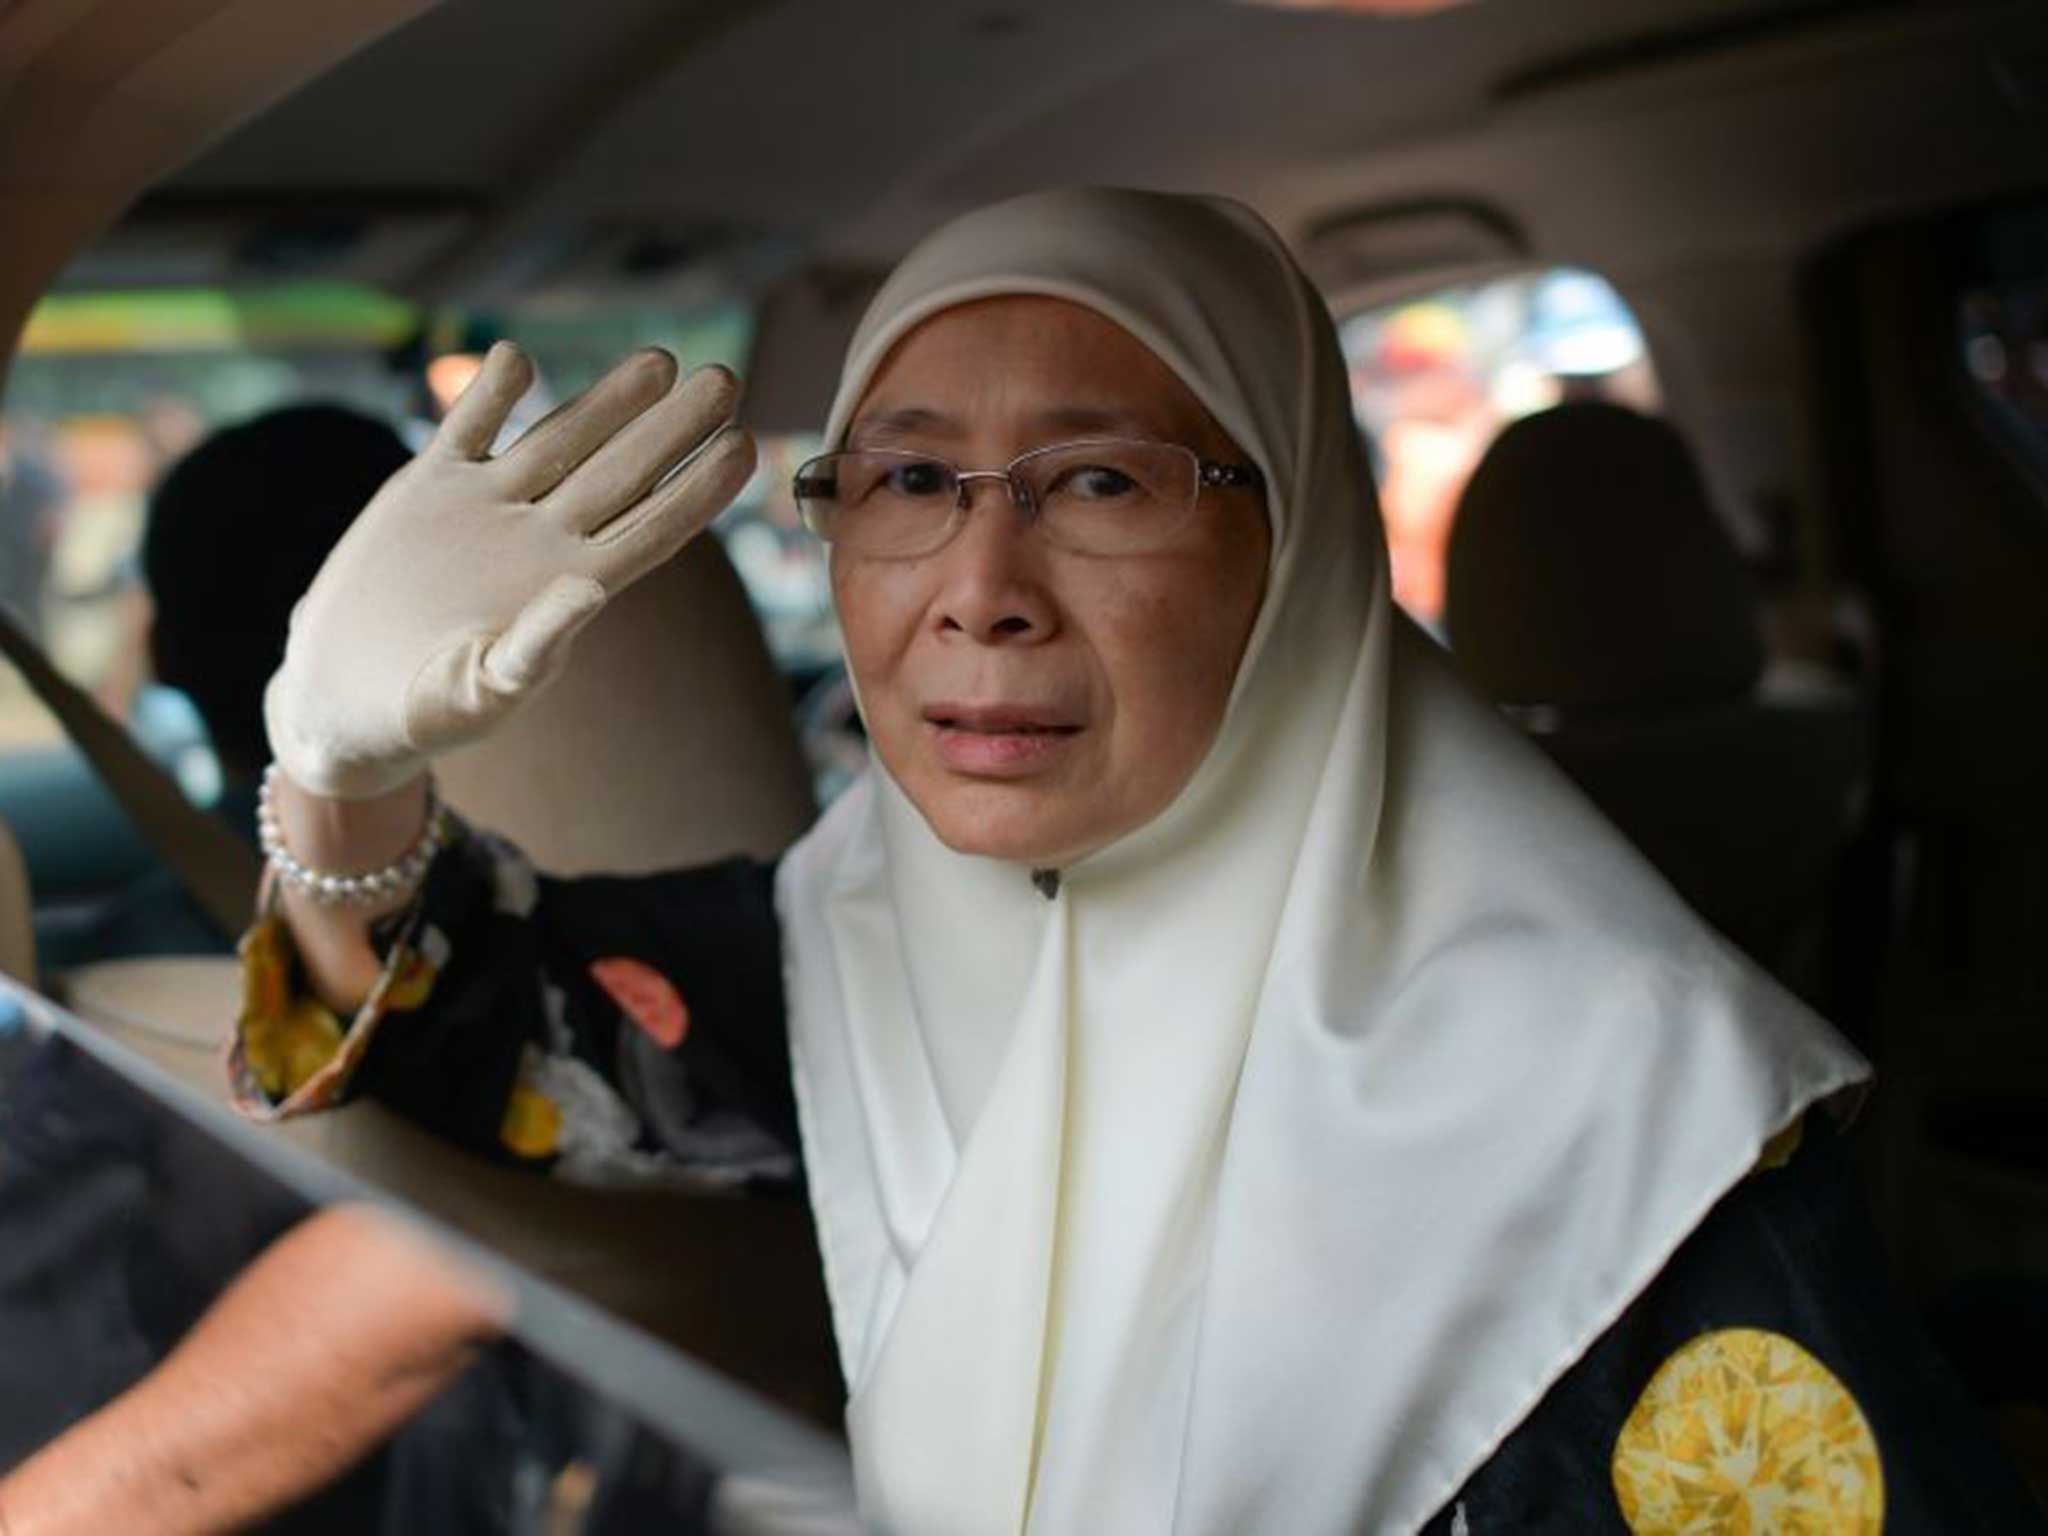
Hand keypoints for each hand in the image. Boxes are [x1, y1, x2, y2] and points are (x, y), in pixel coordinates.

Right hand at [265, 343, 754, 798]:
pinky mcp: (428, 489)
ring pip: (559, 439)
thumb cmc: (427, 712)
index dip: (699, 490)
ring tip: (661, 359)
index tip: (747, 447)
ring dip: (607, 399)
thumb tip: (589, 589)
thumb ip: (536, 648)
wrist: (346, 694)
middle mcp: (542, 537)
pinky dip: (488, 393)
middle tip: (726, 379)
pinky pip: (467, 428)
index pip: (652, 528)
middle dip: (673, 427)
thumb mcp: (480, 691)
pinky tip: (516, 358)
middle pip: (621, 472)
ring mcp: (489, 506)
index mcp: (571, 588)